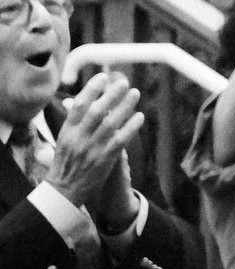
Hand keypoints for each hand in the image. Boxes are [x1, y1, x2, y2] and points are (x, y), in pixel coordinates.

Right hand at [48, 71, 142, 221]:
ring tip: (135, 94)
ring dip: (125, 106)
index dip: (91, 89)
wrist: (64, 192)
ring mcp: (91, 149)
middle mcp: (78, 139)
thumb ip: (71, 122)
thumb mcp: (61, 141)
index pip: (78, 106)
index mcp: (66, 132)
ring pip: (111, 123)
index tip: (103, 77)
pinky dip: (131, 127)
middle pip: (97, 111)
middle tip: (124, 82)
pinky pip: (120, 140)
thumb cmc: (64, 163)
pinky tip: (139, 116)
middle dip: (111, 94)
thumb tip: (72, 101)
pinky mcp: (104, 159)